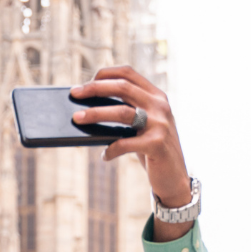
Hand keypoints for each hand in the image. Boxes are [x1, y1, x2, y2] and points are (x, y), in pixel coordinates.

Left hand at [71, 66, 192, 230]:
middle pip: (122, 87)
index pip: (128, 73)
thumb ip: (129, 112)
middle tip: (74, 94)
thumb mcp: (145, 126)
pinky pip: (125, 143)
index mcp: (157, 96)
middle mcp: (160, 106)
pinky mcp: (157, 144)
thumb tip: (90, 108)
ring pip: (121, 112)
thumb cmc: (153, 150)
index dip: (105, 74)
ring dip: (95, 114)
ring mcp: (160, 124)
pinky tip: (104, 155)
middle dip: (94, 89)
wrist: (176, 178)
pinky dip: (111, 149)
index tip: (86, 82)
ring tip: (77, 118)